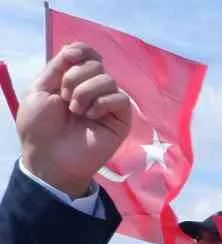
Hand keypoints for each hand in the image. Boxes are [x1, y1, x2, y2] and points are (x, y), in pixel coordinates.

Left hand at [18, 43, 132, 197]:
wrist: (50, 156)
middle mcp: (91, 88)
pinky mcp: (121, 118)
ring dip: (86, 93)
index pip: (87, 53)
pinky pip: (120, 98)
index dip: (82, 50)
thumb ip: (57, 66)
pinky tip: (91, 117)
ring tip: (76, 112)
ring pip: (107, 79)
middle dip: (75, 78)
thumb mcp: (39, 89)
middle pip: (96, 64)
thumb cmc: (39, 126)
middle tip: (65, 99)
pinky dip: (102, 104)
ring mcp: (107, 103)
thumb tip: (75, 48)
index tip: (69, 57)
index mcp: (72, 79)